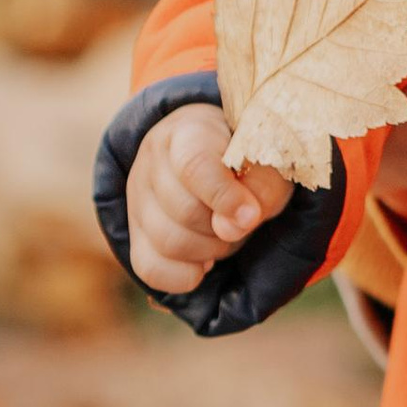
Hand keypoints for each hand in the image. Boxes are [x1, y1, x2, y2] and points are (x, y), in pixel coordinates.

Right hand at [125, 105, 291, 294]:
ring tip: (227, 235)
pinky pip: (150, 269)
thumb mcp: (272, 163)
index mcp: (188, 131)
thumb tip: (230, 228)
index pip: (193, 166)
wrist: (223, 158)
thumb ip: (262, 188)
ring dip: (212, 250)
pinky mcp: (134, 233)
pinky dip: (186, 275)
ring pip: (168, 243)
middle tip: (245, 220)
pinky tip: (206, 260)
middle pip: (184, 212)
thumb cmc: (251, 159)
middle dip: (225, 228)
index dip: (223, 197)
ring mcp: (136, 198)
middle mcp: (151, 161)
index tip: (251, 216)